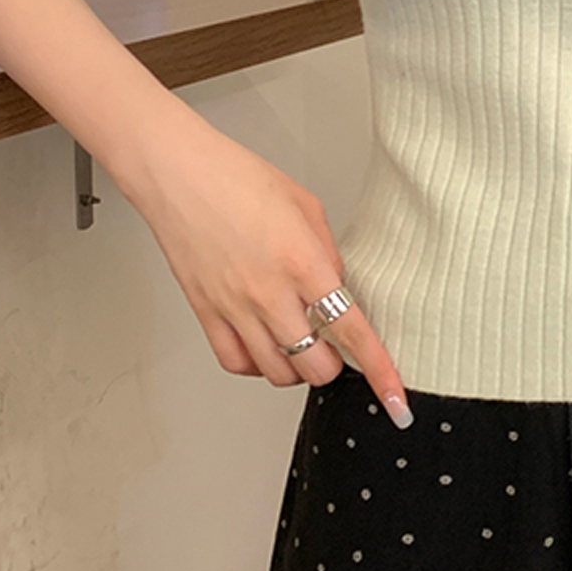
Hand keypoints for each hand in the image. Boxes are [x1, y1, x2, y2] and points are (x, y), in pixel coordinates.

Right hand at [122, 115, 413, 426]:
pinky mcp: (206, 313)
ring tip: (301, 346)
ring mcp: (235, 307)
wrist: (177, 173)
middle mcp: (269, 293)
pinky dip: (257, 365)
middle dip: (334, 366)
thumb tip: (340, 288)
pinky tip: (265, 346)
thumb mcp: (306, 206)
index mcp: (303, 262)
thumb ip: (329, 254)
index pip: (352, 331)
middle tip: (336, 349)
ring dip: (297, 369)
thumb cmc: (236, 178)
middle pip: (315, 366)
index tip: (395, 397)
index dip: (379, 370)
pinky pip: (236, 363)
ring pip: (277, 373)